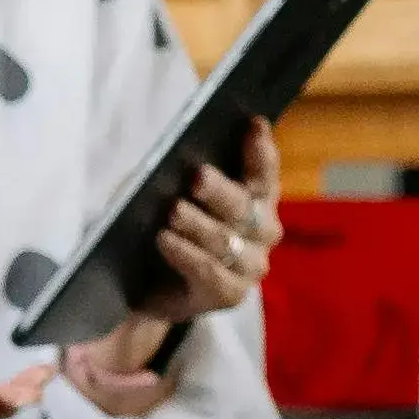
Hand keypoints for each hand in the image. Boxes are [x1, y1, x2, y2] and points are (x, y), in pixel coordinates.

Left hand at [126, 120, 285, 323]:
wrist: (153, 287)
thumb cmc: (173, 227)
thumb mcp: (178, 194)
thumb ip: (188, 175)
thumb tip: (176, 155)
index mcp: (258, 197)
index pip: (264, 171)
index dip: (260, 149)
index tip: (252, 124)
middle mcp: (263, 230)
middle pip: (243, 205)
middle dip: (220, 190)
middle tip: (197, 177)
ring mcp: (251, 265)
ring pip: (225, 240)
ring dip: (197, 224)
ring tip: (172, 211)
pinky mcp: (231, 294)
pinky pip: (209, 271)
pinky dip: (186, 254)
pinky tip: (165, 240)